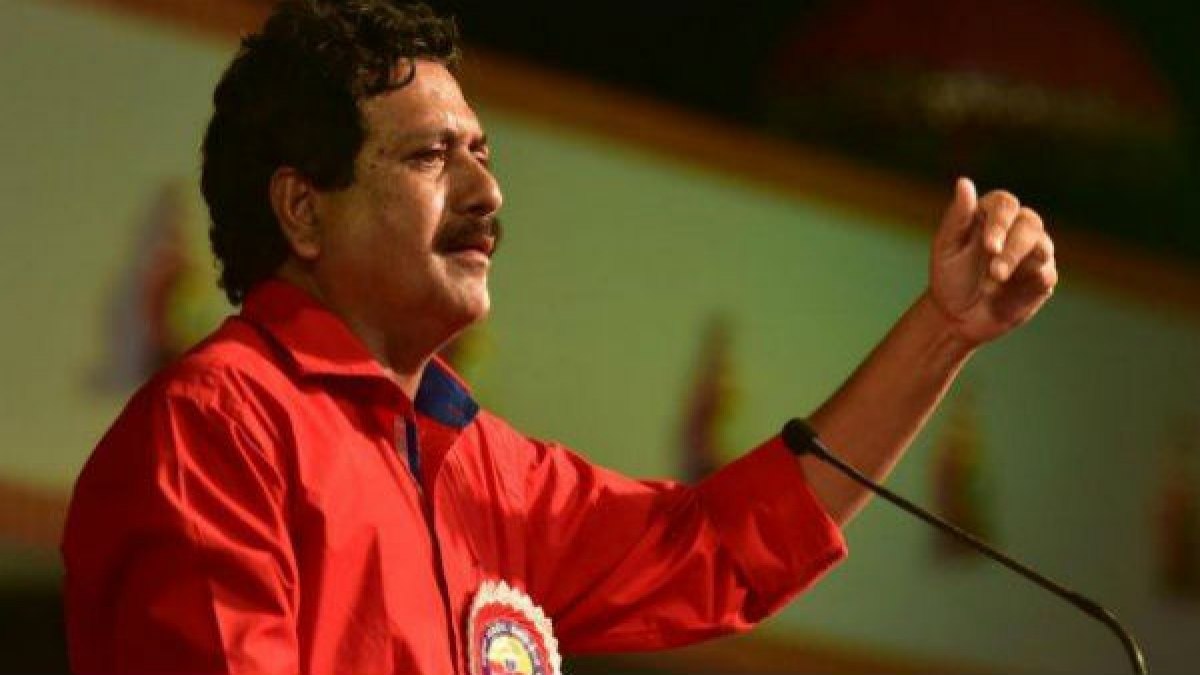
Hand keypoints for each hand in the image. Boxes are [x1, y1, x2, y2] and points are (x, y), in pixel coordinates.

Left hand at [928, 177, 1057, 345]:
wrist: (957, 317)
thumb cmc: (949, 277)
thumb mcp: (946, 247)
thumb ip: (957, 217)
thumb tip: (964, 182)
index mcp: (990, 216)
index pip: (1005, 204)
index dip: (1000, 221)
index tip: (989, 246)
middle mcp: (1016, 229)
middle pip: (1029, 222)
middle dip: (1013, 245)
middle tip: (994, 270)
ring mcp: (1032, 253)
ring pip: (1043, 245)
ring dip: (1019, 262)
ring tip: (995, 280)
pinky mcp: (1041, 278)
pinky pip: (1047, 273)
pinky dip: (1031, 281)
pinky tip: (1009, 292)